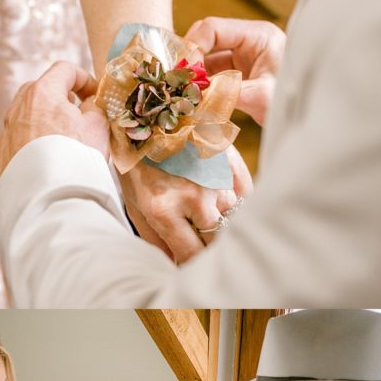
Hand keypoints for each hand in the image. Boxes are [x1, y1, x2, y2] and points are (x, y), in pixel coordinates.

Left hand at [0, 61, 109, 189]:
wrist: (47, 201)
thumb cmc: (75, 159)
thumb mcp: (98, 127)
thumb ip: (95, 109)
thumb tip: (89, 106)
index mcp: (41, 93)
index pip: (64, 71)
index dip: (84, 79)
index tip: (95, 96)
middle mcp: (17, 110)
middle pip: (39, 92)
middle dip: (59, 100)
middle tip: (77, 116)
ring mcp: (4, 136)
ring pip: (25, 121)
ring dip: (43, 126)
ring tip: (62, 145)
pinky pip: (17, 148)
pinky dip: (31, 151)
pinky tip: (46, 166)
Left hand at [119, 150, 252, 262]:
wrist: (150, 111)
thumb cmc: (137, 161)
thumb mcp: (134, 203)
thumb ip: (156, 239)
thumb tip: (174, 266)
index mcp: (164, 210)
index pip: (191, 256)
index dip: (192, 267)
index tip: (191, 270)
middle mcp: (194, 197)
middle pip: (218, 242)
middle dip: (213, 252)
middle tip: (208, 254)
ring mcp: (216, 179)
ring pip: (234, 219)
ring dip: (226, 226)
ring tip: (217, 226)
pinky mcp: (231, 163)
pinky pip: (246, 196)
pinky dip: (240, 205)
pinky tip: (228, 205)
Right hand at [185, 17, 286, 126]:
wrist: (313, 118)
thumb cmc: (294, 102)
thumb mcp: (263, 97)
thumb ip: (230, 92)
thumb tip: (198, 95)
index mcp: (258, 35)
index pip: (213, 28)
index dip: (194, 47)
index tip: (186, 72)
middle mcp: (248, 41)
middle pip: (206, 39)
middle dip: (190, 60)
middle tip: (180, 83)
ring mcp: (242, 57)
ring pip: (206, 59)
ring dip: (194, 75)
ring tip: (185, 94)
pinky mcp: (238, 74)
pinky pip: (212, 75)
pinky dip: (201, 86)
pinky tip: (195, 100)